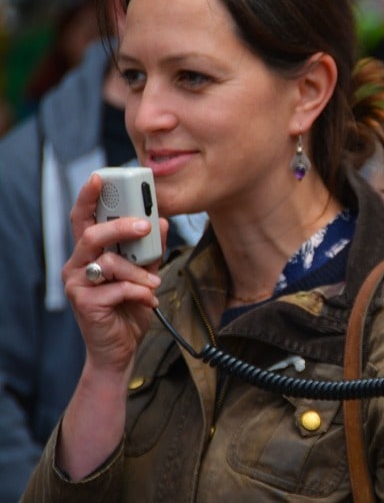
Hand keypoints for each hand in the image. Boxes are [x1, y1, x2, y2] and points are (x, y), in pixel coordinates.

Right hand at [62, 172, 167, 376]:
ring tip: (154, 284)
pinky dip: (139, 293)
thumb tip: (162, 221)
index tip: (101, 177)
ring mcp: (78, 285)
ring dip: (139, 272)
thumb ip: (150, 250)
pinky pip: (116, 288)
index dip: (89, 197)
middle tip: (146, 226)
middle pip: (92, 234)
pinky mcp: (84, 304)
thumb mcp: (145, 275)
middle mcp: (77, 265)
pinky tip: (148, 300)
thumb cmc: (129, 308)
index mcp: (90, 254)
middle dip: (122, 227)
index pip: (84, 218)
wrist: (120, 350)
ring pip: (108, 263)